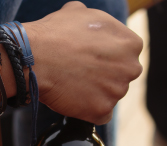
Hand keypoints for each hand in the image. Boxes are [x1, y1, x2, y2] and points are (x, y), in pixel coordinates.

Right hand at [24, 2, 143, 123]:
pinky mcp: (102, 110)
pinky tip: (74, 97)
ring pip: (110, 94)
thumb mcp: (80, 11)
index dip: (107, 54)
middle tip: (83, 70)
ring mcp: (117, 92)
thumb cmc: (56, 33)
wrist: (35, 57)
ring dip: (96, 91)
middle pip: (122, 75)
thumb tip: (93, 26)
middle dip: (106, 74)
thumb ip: (98, 21)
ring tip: (74, 82)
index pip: (126, 53)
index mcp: (131, 44)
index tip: (92, 56)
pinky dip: (89, 109)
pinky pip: (100, 113)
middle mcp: (131, 69)